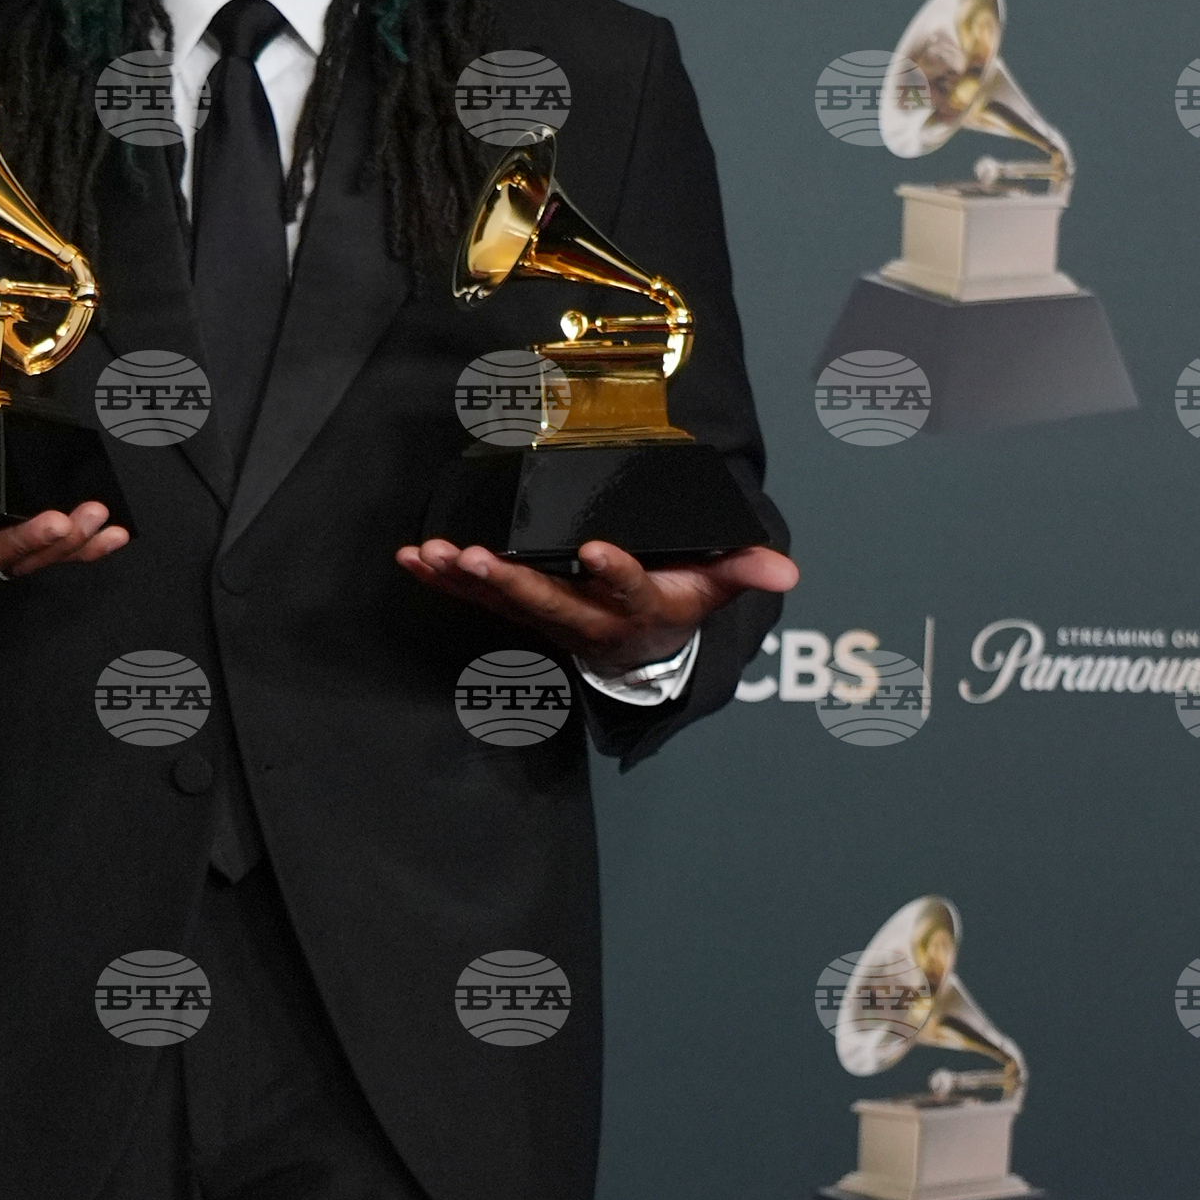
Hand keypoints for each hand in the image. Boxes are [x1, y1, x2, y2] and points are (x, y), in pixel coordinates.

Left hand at [393, 533, 798, 675]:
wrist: (638, 650)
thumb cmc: (674, 604)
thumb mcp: (713, 590)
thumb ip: (743, 571)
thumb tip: (787, 570)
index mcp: (634, 610)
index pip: (626, 592)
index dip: (612, 573)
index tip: (595, 549)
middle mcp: (584, 619)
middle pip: (546, 601)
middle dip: (508, 580)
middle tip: (475, 557)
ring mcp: (546, 616)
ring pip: (501, 601)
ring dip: (463, 580)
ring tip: (433, 554)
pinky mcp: (517, 609)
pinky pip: (474, 598)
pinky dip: (440, 580)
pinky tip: (411, 558)